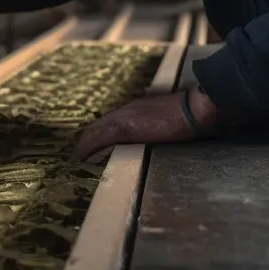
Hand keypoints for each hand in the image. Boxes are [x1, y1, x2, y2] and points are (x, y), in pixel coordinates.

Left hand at [72, 85, 218, 160]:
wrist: (191, 109)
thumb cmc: (184, 115)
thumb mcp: (164, 118)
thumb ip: (154, 123)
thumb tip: (157, 131)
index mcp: (133, 110)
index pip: (107, 122)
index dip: (96, 135)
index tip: (89, 147)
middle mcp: (123, 111)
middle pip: (95, 127)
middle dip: (85, 142)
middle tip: (78, 156)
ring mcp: (121, 118)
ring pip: (93, 132)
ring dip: (83, 147)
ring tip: (76, 160)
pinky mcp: (123, 128)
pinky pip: (98, 139)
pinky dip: (87, 149)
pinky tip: (81, 158)